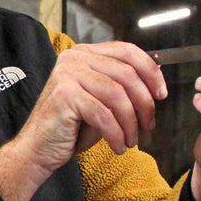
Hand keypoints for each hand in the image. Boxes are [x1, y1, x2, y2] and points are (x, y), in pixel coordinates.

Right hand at [0, 42, 165, 200]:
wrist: (38, 150)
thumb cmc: (70, 128)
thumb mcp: (102, 102)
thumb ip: (123, 86)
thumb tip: (156, 77)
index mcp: (84, 54)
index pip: (126, 51)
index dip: (150, 71)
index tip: (162, 94)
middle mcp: (74, 59)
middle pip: (126, 73)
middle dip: (144, 103)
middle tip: (149, 125)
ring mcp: (67, 75)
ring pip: (118, 96)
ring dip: (131, 123)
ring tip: (131, 141)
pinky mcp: (64, 96)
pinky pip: (104, 115)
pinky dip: (116, 134)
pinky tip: (118, 147)